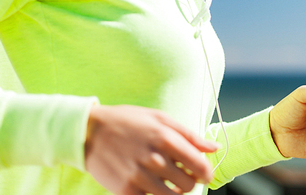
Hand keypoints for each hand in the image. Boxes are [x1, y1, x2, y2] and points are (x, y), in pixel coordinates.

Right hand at [85, 104, 218, 194]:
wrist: (91, 132)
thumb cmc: (128, 121)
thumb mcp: (160, 118)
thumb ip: (189, 135)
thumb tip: (214, 147)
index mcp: (166, 138)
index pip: (199, 165)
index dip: (206, 172)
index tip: (204, 172)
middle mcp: (154, 159)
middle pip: (188, 185)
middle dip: (189, 181)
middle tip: (180, 173)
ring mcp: (140, 177)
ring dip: (174, 191)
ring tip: (166, 179)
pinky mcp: (127, 192)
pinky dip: (154, 194)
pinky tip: (149, 183)